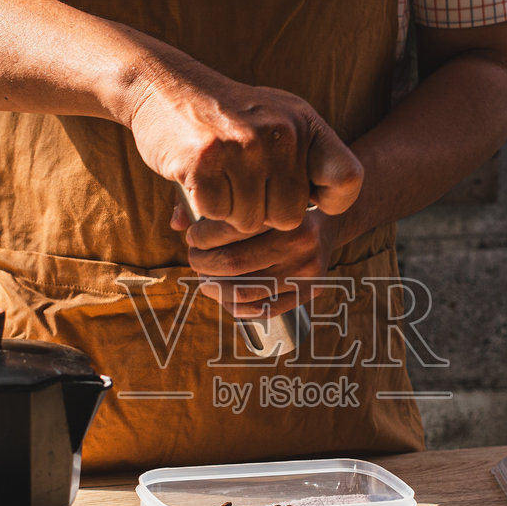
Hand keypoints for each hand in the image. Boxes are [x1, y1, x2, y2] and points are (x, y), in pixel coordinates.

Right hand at [126, 54, 361, 233]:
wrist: (162, 85)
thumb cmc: (223, 116)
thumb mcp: (275, 121)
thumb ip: (302, 162)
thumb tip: (313, 232)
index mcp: (304, 123)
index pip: (348, 180)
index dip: (332, 202)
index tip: (306, 196)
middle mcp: (281, 133)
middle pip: (288, 216)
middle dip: (262, 211)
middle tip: (240, 182)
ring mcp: (244, 147)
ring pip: (250, 222)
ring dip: (229, 210)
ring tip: (218, 175)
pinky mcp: (206, 163)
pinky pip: (216, 215)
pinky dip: (203, 206)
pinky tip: (197, 176)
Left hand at [184, 210, 341, 317]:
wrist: (330, 221)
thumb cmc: (279, 207)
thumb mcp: (255, 195)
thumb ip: (215, 206)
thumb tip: (176, 224)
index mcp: (284, 212)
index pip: (230, 230)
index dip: (202, 236)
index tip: (192, 236)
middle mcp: (300, 242)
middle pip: (232, 264)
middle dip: (202, 263)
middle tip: (194, 257)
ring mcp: (306, 272)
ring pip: (243, 292)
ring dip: (213, 287)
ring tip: (204, 277)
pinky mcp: (309, 293)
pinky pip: (261, 310)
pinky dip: (234, 306)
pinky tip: (224, 294)